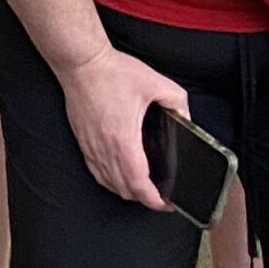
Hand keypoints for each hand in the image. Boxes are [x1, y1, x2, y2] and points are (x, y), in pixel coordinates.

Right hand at [57, 48, 184, 209]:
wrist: (82, 64)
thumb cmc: (113, 72)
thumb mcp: (156, 83)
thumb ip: (178, 103)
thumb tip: (186, 119)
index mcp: (124, 139)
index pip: (138, 184)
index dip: (154, 200)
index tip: (166, 203)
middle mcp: (105, 149)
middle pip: (125, 190)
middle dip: (144, 199)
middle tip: (161, 196)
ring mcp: (91, 147)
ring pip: (109, 184)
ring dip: (128, 191)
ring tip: (145, 189)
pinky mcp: (83, 142)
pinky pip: (96, 172)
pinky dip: (110, 181)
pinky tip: (120, 177)